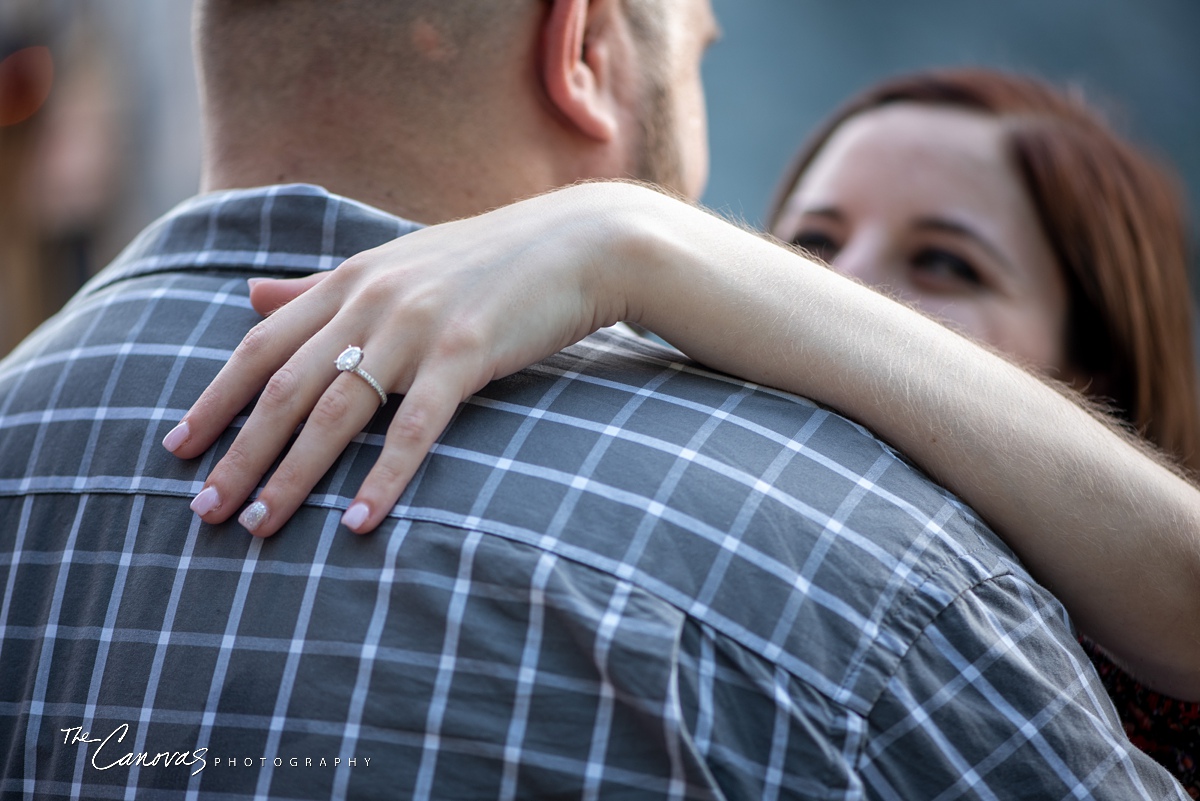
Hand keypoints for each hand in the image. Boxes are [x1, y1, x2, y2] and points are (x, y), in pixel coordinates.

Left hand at [162, 183, 650, 535]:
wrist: (577, 243)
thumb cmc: (488, 262)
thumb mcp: (395, 265)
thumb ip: (319, 287)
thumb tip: (249, 297)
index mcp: (349, 281)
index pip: (260, 346)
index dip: (215, 399)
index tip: (175, 447)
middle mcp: (371, 301)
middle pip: (285, 389)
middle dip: (239, 453)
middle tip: (202, 511)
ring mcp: (417, 327)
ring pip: (336, 413)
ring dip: (292, 476)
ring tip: (258, 526)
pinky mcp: (465, 354)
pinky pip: (413, 427)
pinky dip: (382, 477)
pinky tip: (357, 522)